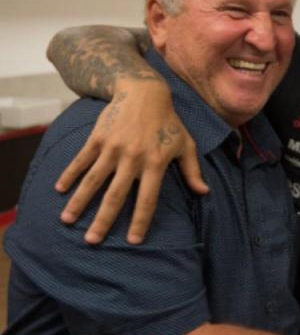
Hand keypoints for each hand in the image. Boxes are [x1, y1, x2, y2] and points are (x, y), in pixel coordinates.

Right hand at [56, 80, 207, 243]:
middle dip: (103, 220)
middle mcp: (133, 158)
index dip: (141, 221)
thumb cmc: (168, 122)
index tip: (133, 241)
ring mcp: (113, 148)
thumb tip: (204, 192)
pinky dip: (70, 175)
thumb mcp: (186, 144)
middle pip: (116, 195)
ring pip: (94, 180)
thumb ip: (192, 170)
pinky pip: (81, 160)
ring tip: (67, 221)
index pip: (148, 199)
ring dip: (79, 202)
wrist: (144, 92)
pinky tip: (60, 190)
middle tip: (91, 241)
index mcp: (156, 163)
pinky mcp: (98, 138)